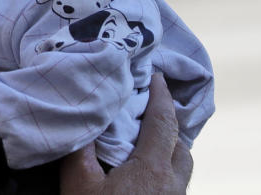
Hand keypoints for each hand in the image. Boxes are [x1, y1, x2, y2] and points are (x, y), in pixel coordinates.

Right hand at [59, 74, 192, 194]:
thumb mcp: (79, 181)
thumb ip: (82, 147)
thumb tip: (84, 115)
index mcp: (153, 169)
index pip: (163, 122)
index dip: (161, 96)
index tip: (156, 77)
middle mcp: (173, 184)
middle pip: (181, 146)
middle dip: (168, 126)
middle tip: (147, 113)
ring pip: (181, 168)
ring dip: (168, 150)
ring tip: (144, 144)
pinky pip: (174, 184)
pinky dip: (164, 170)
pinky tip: (141, 174)